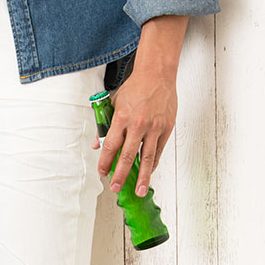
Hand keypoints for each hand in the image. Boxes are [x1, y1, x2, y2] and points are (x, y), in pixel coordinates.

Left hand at [92, 68, 176, 196]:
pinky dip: (153, 164)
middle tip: (115, 187)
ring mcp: (154, 127)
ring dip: (142, 177)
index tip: (102, 172)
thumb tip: (97, 145)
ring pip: (147, 158)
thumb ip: (105, 126)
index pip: (110, 147)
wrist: (158, 73)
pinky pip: (158, 151)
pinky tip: (149, 173)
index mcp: (122, 118)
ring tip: (139, 191)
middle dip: (120, 175)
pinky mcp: (166, 128)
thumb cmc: (135, 87)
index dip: (105, 162)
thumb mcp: (114, 103)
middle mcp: (138, 124)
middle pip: (127, 156)